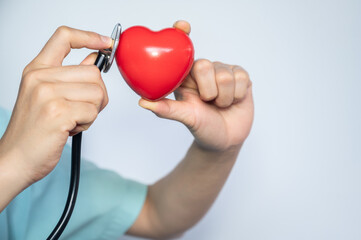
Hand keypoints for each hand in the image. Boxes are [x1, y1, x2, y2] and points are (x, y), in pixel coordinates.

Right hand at [0, 26, 110, 184]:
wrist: (16, 158)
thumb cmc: (34, 130)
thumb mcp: (46, 95)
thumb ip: (70, 76)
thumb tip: (92, 59)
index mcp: (37, 70)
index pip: (64, 37)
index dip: (89, 36)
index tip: (106, 42)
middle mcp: (40, 78)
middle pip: (93, 72)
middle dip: (97, 95)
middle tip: (83, 109)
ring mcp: (48, 94)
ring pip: (97, 92)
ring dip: (93, 111)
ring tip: (73, 120)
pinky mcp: (58, 112)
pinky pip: (93, 111)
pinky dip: (88, 123)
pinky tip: (71, 128)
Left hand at [139, 21, 253, 151]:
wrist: (226, 140)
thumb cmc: (202, 127)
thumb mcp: (185, 118)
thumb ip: (167, 109)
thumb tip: (142, 102)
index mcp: (185, 76)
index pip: (183, 50)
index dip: (182, 34)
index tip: (182, 26)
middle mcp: (203, 71)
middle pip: (206, 65)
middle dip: (208, 91)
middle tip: (207, 102)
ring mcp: (223, 72)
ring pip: (226, 74)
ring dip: (224, 98)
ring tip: (220, 105)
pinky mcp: (241, 77)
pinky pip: (241, 77)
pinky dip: (237, 95)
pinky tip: (233, 101)